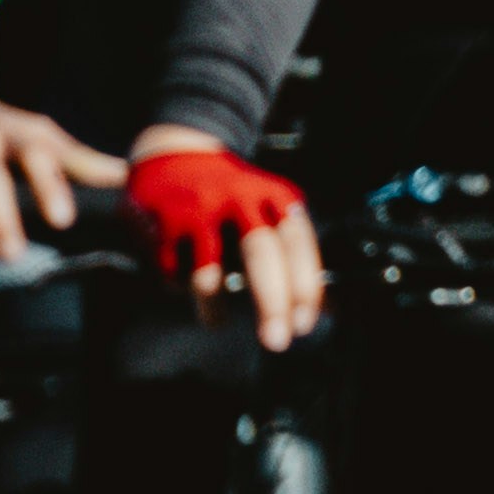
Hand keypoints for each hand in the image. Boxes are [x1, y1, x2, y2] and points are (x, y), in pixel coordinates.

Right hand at [125, 130, 325, 351]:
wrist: (175, 152)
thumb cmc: (234, 196)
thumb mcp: (272, 212)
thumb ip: (297, 258)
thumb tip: (330, 310)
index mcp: (274, 197)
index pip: (297, 243)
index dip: (304, 287)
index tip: (304, 324)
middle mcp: (239, 199)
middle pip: (261, 253)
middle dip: (271, 302)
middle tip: (276, 341)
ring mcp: (199, 210)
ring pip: (210, 273)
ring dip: (214, 308)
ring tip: (217, 321)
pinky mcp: (163, 222)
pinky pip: (174, 271)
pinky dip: (179, 287)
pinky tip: (183, 285)